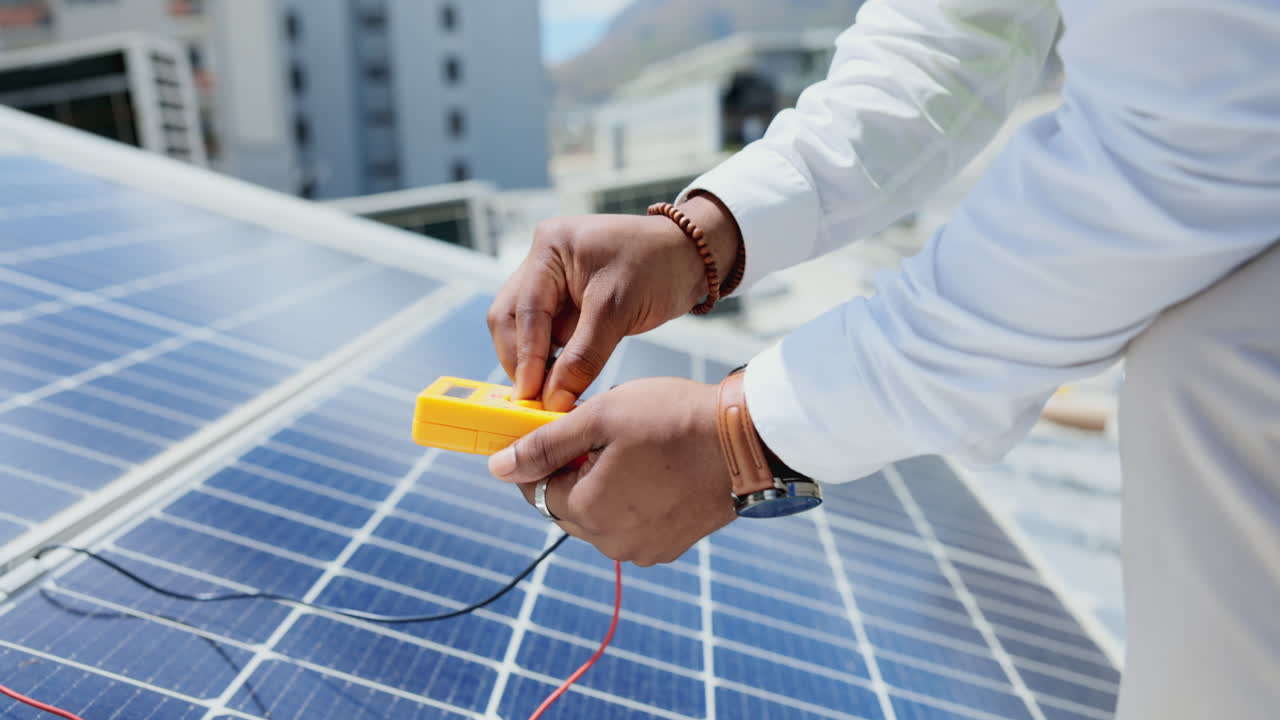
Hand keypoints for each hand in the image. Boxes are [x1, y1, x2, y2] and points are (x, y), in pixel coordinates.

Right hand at [487, 194, 740, 410]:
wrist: (691, 258)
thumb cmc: (659, 266)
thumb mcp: (618, 311)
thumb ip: (582, 357)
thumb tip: (552, 400)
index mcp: (550, 247)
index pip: (525, 309)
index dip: (525, 355)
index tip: (529, 395)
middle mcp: (543, 261)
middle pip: (510, 317)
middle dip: (520, 359)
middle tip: (531, 399)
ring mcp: (551, 281)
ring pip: (524, 330)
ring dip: (532, 362)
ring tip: (544, 396)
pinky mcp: (566, 301)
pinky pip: (548, 335)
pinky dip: (550, 360)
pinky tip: (558, 383)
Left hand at [487, 377, 736, 565]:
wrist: (745, 442)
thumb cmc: (672, 420)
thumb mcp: (598, 418)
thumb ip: (542, 445)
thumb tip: (496, 468)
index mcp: (587, 511)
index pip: (535, 488)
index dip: (544, 456)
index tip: (565, 430)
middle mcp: (611, 542)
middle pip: (567, 507)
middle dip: (573, 474)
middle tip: (603, 436)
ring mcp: (643, 549)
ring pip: (599, 517)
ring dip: (603, 488)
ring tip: (634, 451)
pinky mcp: (670, 547)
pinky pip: (632, 525)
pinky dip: (634, 501)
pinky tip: (656, 471)